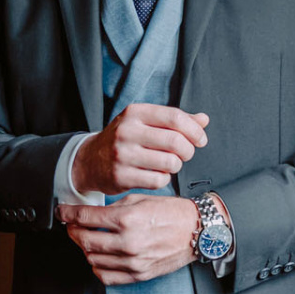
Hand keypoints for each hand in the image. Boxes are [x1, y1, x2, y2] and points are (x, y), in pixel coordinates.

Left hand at [58, 194, 199, 284]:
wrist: (196, 231)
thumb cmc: (172, 212)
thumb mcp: (140, 199)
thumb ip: (113, 208)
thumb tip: (91, 213)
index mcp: (127, 219)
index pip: (85, 218)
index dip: (68, 214)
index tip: (62, 212)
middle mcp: (128, 242)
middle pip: (84, 241)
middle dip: (73, 231)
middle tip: (72, 225)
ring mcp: (133, 262)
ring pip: (92, 260)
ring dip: (84, 249)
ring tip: (87, 239)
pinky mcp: (138, 274)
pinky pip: (106, 276)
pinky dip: (96, 267)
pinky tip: (99, 257)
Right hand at [71, 103, 208, 195]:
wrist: (90, 160)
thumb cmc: (125, 139)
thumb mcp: (145, 122)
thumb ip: (175, 120)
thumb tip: (204, 119)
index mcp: (135, 112)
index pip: (175, 117)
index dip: (194, 130)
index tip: (201, 139)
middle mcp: (127, 131)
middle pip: (176, 142)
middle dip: (189, 150)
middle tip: (186, 154)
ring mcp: (122, 155)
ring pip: (170, 163)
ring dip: (176, 166)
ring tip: (170, 163)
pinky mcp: (121, 177)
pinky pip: (158, 180)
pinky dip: (164, 179)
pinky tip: (157, 174)